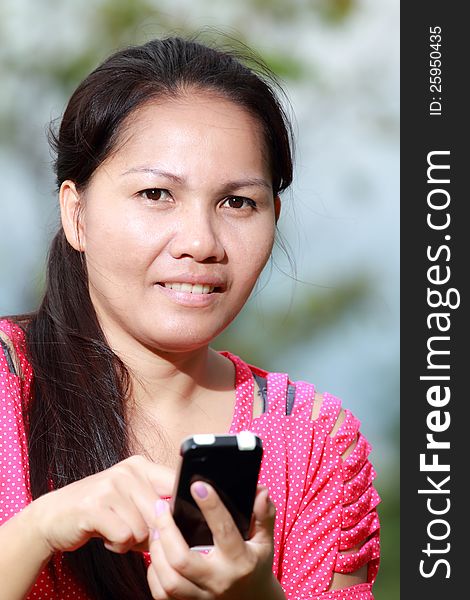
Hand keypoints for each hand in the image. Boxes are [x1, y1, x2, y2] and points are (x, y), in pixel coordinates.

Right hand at [28, 455, 174, 555]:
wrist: (53, 516)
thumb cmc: (101, 510)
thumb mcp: (130, 497)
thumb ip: (157, 501)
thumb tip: (186, 520)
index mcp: (140, 465)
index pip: (175, 485)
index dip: (177, 511)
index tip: (169, 525)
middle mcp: (127, 471)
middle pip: (161, 514)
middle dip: (150, 533)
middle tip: (133, 533)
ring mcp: (110, 486)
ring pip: (143, 528)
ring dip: (131, 541)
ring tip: (116, 531)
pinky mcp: (94, 507)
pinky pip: (123, 536)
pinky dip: (117, 545)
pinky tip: (105, 536)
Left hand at [147, 483, 279, 598]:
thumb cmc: (256, 565)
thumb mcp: (265, 540)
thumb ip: (264, 515)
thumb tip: (260, 492)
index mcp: (240, 560)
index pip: (223, 530)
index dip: (210, 506)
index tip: (198, 485)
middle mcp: (219, 580)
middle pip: (182, 559)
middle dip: (166, 530)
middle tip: (160, 505)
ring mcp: (202, 596)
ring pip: (169, 581)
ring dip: (156, 551)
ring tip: (155, 527)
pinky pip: (162, 594)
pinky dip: (154, 573)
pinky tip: (157, 552)